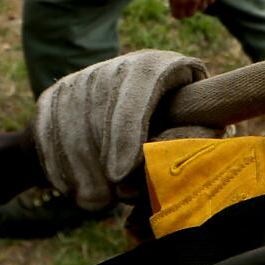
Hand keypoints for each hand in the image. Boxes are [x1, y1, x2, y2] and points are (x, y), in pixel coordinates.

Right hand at [34, 50, 208, 209]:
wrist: (118, 108)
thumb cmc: (170, 123)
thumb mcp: (192, 120)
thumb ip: (201, 128)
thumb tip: (217, 135)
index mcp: (155, 66)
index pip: (134, 91)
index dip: (124, 133)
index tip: (121, 174)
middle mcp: (113, 67)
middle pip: (98, 120)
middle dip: (103, 166)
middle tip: (118, 194)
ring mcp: (78, 80)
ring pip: (70, 133)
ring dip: (82, 173)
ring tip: (99, 198)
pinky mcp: (53, 97)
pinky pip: (48, 138)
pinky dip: (60, 169)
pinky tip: (75, 187)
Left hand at [166, 0, 217, 19]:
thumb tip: (173, 2)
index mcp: (178, 0)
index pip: (178, 16)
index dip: (176, 12)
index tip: (176, 8)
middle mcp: (191, 2)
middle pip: (189, 14)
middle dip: (186, 10)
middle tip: (185, 2)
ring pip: (201, 9)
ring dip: (197, 5)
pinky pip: (210, 1)